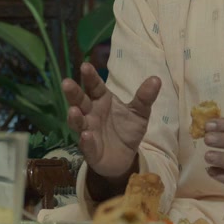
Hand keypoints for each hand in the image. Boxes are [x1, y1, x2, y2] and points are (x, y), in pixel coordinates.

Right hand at [61, 63, 161, 178]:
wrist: (125, 157)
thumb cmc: (127, 129)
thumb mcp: (140, 113)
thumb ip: (145, 97)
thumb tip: (156, 79)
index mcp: (101, 100)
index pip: (94, 86)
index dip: (90, 77)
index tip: (85, 66)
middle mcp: (90, 114)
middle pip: (79, 101)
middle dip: (73, 93)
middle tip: (67, 83)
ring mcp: (88, 131)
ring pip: (77, 123)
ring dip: (74, 117)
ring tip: (74, 110)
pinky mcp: (90, 151)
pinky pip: (86, 145)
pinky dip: (85, 141)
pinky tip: (86, 135)